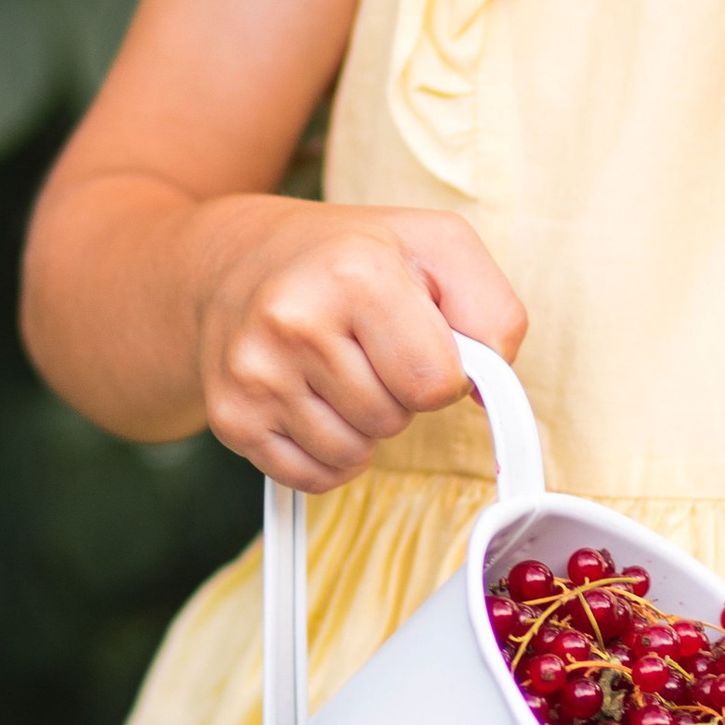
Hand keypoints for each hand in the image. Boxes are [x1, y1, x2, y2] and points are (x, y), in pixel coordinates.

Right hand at [190, 199, 527, 491]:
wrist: (235, 258)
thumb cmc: (350, 255)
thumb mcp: (440, 247)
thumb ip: (493, 314)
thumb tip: (487, 394)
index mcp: (356, 273)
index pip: (436, 383)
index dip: (442, 370)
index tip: (418, 339)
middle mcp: (294, 321)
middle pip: (393, 420)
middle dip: (397, 394)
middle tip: (368, 346)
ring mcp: (255, 373)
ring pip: (354, 454)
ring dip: (362, 425)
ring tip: (337, 368)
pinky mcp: (231, 416)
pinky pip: (313, 477)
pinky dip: (327, 453)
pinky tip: (312, 399)